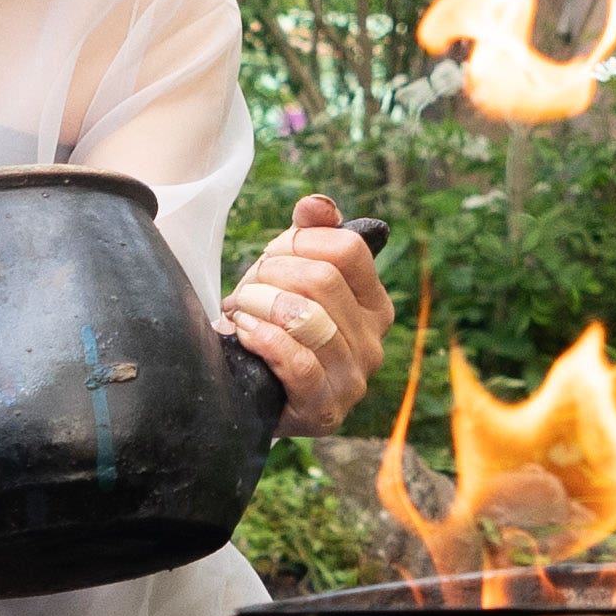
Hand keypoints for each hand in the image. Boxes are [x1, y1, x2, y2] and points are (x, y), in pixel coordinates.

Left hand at [222, 195, 392, 428]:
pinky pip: (296, 362)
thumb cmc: (271, 324)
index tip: (272, 255)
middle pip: (323, 280)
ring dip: (259, 305)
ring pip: (306, 319)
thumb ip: (308, 234)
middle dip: (271, 275)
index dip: (300, 242)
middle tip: (248, 287)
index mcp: (375, 304)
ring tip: (240, 309)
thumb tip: (315, 205)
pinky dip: (261, 338)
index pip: (349, 250)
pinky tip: (242, 331)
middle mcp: (374, 342)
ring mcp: (353, 380)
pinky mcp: (325, 410)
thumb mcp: (289, 272)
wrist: (248, 388)